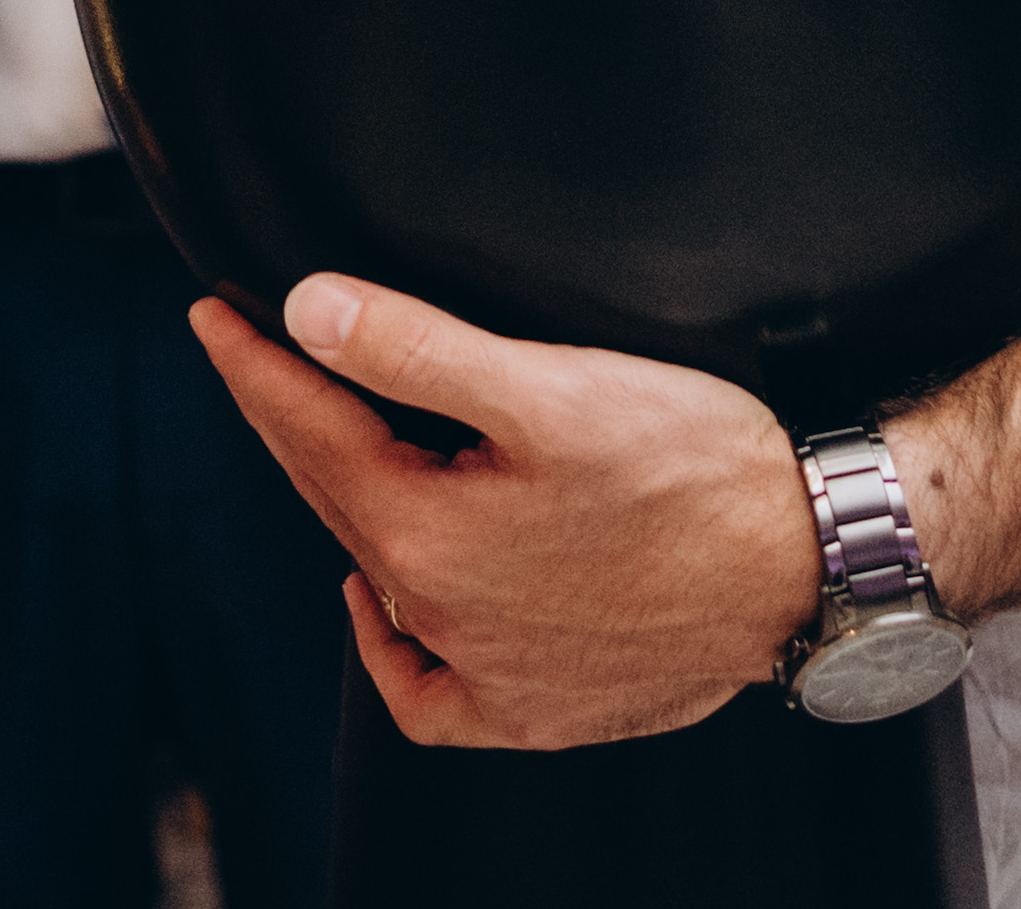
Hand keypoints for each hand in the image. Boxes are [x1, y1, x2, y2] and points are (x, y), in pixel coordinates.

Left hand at [188, 276, 812, 750]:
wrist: (808, 564)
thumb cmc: (696, 470)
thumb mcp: (548, 386)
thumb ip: (414, 348)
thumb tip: (306, 311)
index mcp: (426, 533)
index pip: (307, 429)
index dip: (253, 360)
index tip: (212, 311)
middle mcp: (440, 615)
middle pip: (333, 497)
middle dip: (286, 417)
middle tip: (252, 350)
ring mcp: (487, 672)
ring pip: (377, 574)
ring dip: (341, 503)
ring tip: (327, 438)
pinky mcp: (537, 709)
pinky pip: (428, 695)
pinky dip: (392, 646)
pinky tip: (383, 601)